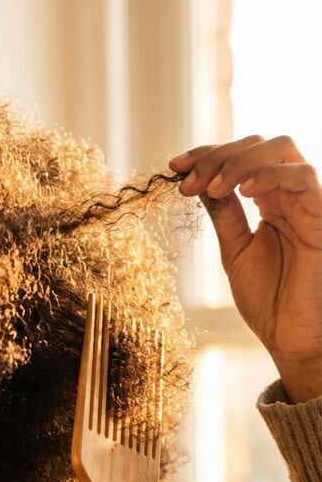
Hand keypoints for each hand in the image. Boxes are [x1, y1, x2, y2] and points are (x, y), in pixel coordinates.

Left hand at [168, 136, 321, 396]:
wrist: (289, 336)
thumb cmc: (268, 299)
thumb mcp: (235, 249)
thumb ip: (224, 213)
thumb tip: (201, 181)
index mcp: (270, 201)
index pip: (242, 157)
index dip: (207, 154)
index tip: (174, 165)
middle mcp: (289, 196)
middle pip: (260, 145)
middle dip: (218, 155)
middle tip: (187, 181)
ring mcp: (306, 203)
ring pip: (282, 151)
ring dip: (240, 161)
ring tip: (212, 186)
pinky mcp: (320, 218)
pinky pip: (303, 178)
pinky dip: (270, 175)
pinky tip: (243, 189)